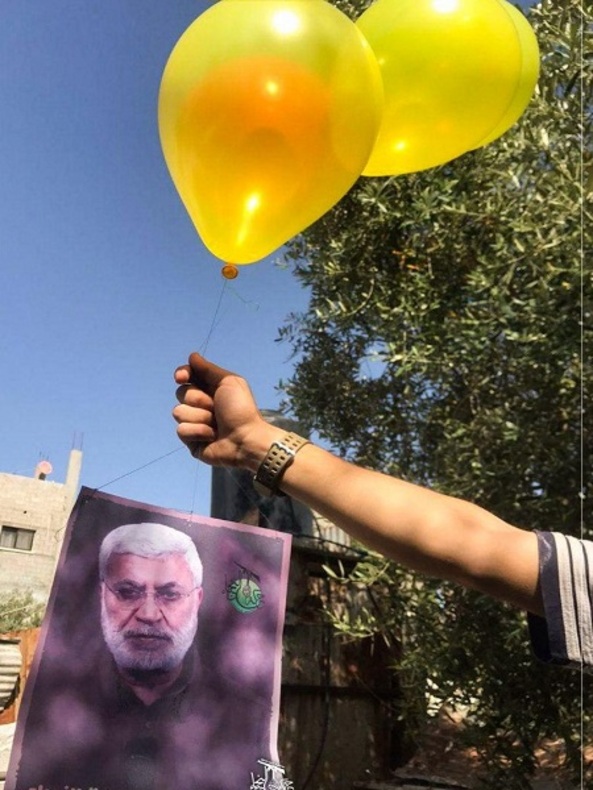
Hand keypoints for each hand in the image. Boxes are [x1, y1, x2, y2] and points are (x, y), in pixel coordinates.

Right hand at [173, 353, 277, 468]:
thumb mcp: (228, 382)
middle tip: (215, 407)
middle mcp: (200, 404)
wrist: (245, 438)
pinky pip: (181, 430)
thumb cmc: (241, 409)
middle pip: (181, 392)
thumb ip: (208, 369)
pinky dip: (198, 432)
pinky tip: (211, 436)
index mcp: (209, 388)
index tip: (181, 377)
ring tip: (216, 425)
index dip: (182, 374)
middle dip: (198, 399)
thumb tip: (192, 356)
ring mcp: (194, 422)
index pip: (186, 376)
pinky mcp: (191, 439)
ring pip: (178, 412)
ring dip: (200, 417)